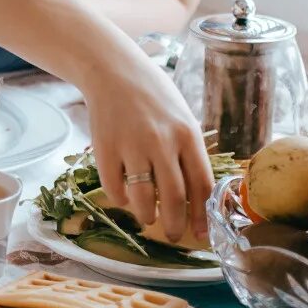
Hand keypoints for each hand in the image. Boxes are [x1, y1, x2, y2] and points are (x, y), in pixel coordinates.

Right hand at [82, 51, 215, 249]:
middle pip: (174, 198)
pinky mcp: (105, 150)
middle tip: (175, 236)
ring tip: (149, 217)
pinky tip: (126, 197)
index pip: (202, 185)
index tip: (201, 233)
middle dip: (176, 225)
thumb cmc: (153, 96)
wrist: (113, 71)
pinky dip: (122, 200)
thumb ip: (189, 153)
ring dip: (148, 216)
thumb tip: (197, 196)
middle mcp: (161, 142)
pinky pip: (115, 189)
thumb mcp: (182, 118)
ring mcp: (131, 146)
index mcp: (187, 134)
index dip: (203, 215)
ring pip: (143, 199)